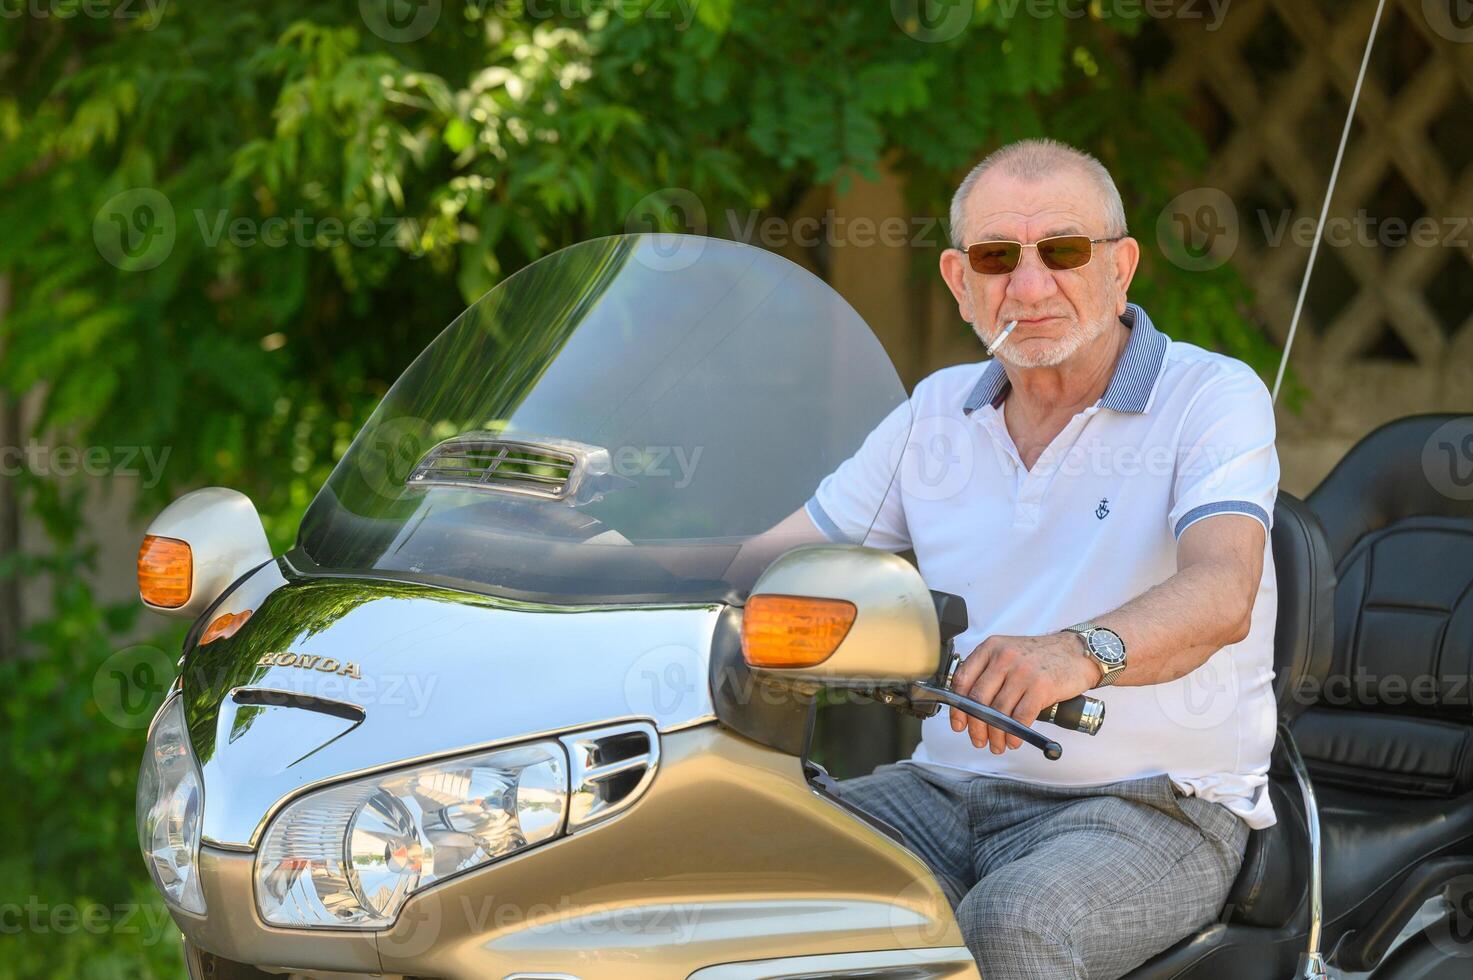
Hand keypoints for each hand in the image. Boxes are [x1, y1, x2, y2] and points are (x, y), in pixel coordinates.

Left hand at [948, 633, 1100, 753]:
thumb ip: (988, 672)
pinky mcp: (1041, 687)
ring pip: (999, 712)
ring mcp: (1023, 672)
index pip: (962, 680)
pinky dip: (1014, 734)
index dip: (957, 708)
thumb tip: (968, 706)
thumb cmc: (1042, 656)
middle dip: (976, 726)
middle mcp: (1004, 657)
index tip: (959, 724)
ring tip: (998, 744)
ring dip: (996, 735)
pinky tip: (1013, 740)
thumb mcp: (1008, 653)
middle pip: (978, 700)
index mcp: (991, 648)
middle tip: (978, 739)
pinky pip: (1020, 718)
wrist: (1077, 652)